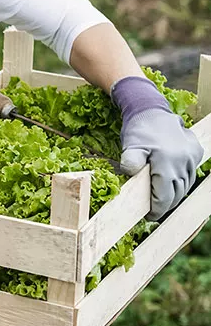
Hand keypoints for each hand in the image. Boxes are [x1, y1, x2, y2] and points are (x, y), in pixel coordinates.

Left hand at [113, 76, 204, 220]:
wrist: (150, 109)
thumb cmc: (138, 129)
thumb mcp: (130, 146)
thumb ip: (130, 161)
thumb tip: (130, 174)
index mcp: (167, 162)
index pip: (165, 195)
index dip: (157, 209)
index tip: (149, 216)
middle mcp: (183, 161)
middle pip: (177, 192)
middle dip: (166, 204)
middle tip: (154, 211)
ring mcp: (192, 156)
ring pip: (186, 184)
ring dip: (175, 194)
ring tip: (162, 200)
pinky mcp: (196, 152)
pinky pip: (190, 173)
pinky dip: (182, 182)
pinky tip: (172, 186)